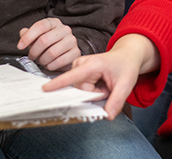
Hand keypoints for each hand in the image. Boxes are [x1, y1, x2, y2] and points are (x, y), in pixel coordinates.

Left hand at [18, 18, 80, 71]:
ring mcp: (72, 40)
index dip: (28, 37)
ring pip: (52, 52)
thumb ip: (28, 34)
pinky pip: (60, 61)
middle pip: (44, 40)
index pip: (40, 26)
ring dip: (43, 60)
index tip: (20, 46)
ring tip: (42, 61)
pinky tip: (49, 65)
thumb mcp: (38, 37)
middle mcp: (65, 29)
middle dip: (34, 51)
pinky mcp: (76, 52)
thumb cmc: (50, 45)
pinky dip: (51, 66)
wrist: (66, 53)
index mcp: (54, 23)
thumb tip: (23, 33)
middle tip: (32, 57)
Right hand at [42, 34, 158, 119]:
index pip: (73, 76)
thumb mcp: (126, 84)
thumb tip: (107, 116)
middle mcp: (82, 64)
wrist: (125, 56)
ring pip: (82, 91)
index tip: (45, 89)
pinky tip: (100, 83)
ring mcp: (78, 67)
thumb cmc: (125, 66)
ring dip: (94, 92)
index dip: (58, 83)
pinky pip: (82, 89)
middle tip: (108, 86)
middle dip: (96, 94)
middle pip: (82, 91)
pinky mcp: (77, 72)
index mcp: (93, 64)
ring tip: (104, 83)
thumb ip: (116, 101)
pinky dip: (92, 90)